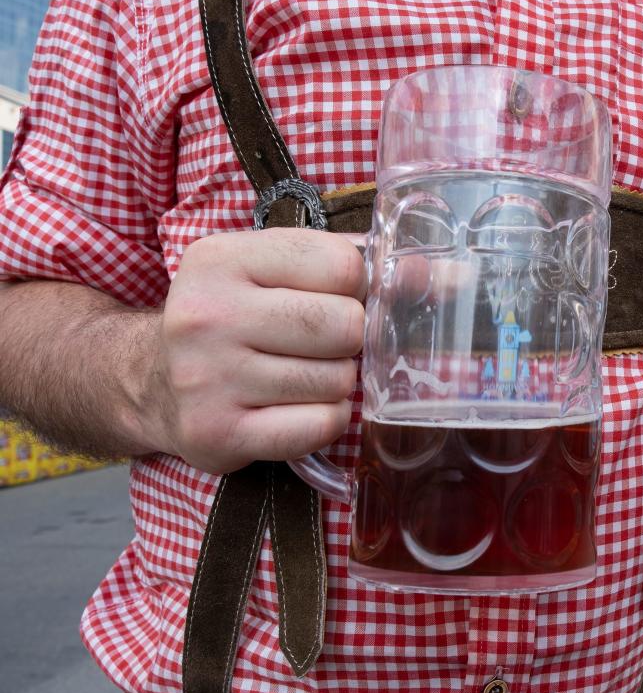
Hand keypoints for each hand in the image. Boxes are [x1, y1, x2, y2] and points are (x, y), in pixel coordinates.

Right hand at [145, 228, 367, 473]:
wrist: (152, 381)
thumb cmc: (234, 318)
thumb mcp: (274, 271)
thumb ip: (352, 263)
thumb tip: (440, 276)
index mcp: (222, 259)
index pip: (342, 265)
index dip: (357, 286)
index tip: (337, 298)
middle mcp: (207, 315)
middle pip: (343, 325)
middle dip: (352, 339)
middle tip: (327, 345)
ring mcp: (207, 377)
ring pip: (336, 380)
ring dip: (338, 382)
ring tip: (307, 375)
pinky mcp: (217, 432)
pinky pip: (319, 426)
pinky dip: (326, 420)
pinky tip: (300, 408)